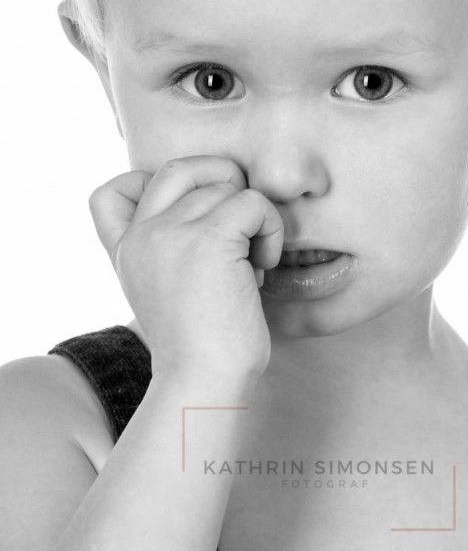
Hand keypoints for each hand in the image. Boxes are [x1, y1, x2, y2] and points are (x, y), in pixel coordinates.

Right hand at [88, 156, 283, 382]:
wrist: (204, 383)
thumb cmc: (201, 345)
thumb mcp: (166, 289)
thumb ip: (170, 248)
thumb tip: (220, 202)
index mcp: (127, 249)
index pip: (114, 190)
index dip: (152, 185)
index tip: (189, 218)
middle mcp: (142, 235)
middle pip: (181, 167)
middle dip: (220, 181)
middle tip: (240, 223)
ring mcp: (170, 232)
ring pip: (227, 187)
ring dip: (253, 219)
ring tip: (252, 262)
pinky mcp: (208, 238)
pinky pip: (253, 202)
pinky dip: (270, 227)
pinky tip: (264, 264)